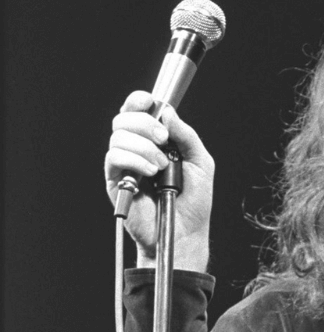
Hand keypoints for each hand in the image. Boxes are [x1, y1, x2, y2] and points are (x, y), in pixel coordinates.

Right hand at [105, 91, 214, 271]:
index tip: (150, 102)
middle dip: (144, 123)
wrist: (186, 231)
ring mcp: (124, 164)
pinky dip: (134, 160)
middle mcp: (136, 149)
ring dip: (144, 147)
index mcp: (155, 141)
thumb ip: (186, 136)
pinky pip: (114, 157)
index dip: (139, 101)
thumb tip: (168, 112)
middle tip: (163, 140)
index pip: (137, 111)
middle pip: (124, 118)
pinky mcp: (115, 181)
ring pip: (118, 137)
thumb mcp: (200, 162)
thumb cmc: (195, 200)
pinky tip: (150, 173)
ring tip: (161, 167)